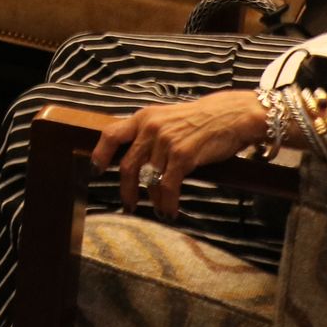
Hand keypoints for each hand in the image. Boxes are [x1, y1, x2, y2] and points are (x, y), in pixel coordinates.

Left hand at [90, 91, 265, 218]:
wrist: (231, 115)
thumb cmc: (200, 120)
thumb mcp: (167, 118)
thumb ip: (149, 132)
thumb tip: (135, 156)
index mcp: (143, 117)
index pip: (111, 134)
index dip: (100, 153)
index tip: (96, 170)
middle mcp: (150, 128)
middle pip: (128, 165)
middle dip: (126, 189)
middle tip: (128, 205)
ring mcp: (165, 142)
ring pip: (149, 178)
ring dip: (152, 200)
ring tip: (157, 211)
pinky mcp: (182, 156)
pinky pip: (168, 185)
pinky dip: (167, 202)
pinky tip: (169, 211)